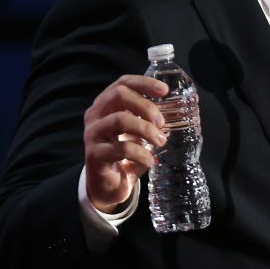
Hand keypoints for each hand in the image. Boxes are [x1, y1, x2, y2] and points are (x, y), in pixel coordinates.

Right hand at [83, 75, 168, 212]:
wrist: (108, 185)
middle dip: (145, 105)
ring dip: (145, 129)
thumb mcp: (138, 134)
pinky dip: (141, 154)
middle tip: (161, 122)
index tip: (165, 90)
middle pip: (118, 95)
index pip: (122, 83)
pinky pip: (120, 148)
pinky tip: (150, 161)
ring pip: (119, 119)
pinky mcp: (94, 154)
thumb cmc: (124, 154)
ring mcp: (92, 134)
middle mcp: (95, 115)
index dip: (143, 83)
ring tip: (160, 141)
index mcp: (106, 105)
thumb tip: (177, 112)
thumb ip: (150, 121)